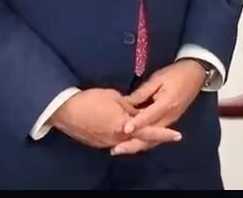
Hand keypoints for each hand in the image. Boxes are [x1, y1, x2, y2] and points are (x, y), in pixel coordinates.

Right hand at [51, 88, 180, 151]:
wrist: (65, 110)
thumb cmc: (91, 99)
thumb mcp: (115, 98)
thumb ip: (131, 106)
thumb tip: (138, 111)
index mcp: (124, 126)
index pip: (149, 131)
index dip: (163, 133)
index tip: (177, 135)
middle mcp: (118, 138)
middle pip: (140, 140)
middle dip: (153, 136)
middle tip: (169, 134)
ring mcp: (107, 143)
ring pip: (128, 141)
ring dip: (138, 136)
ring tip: (150, 130)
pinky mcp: (98, 143)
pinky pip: (116, 141)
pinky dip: (125, 137)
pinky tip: (128, 131)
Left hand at [113, 60, 205, 154]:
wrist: (195, 75)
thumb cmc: (174, 74)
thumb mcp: (157, 79)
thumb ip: (142, 92)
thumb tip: (126, 103)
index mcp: (166, 104)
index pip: (149, 116)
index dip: (136, 123)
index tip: (124, 130)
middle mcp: (169, 117)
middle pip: (151, 135)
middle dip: (134, 144)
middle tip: (116, 150)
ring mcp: (170, 121)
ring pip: (153, 139)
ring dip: (137, 146)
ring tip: (120, 150)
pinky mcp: (170, 122)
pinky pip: (156, 136)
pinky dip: (144, 142)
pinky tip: (132, 144)